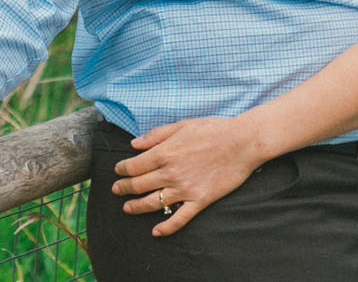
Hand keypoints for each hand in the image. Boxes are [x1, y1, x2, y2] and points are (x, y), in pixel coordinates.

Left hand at [109, 116, 259, 236]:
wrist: (241, 143)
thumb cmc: (212, 130)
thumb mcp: (181, 125)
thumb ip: (155, 135)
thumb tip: (134, 144)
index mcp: (164, 152)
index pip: (134, 165)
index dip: (122, 170)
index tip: (118, 171)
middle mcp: (170, 173)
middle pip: (139, 185)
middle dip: (124, 188)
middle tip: (116, 190)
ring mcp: (184, 189)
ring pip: (153, 203)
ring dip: (137, 207)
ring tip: (128, 208)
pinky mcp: (200, 200)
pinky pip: (179, 218)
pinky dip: (166, 227)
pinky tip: (156, 232)